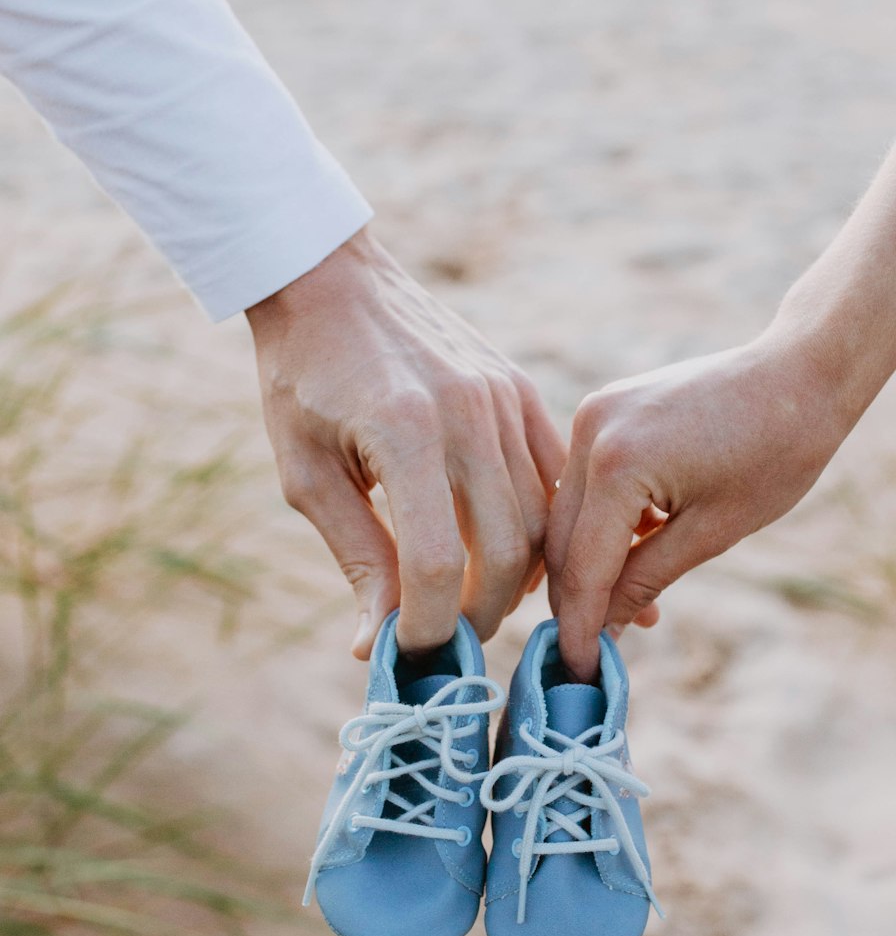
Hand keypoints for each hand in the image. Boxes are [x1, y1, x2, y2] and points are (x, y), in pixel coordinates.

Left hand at [246, 228, 565, 658]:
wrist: (331, 282)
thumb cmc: (302, 380)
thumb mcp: (306, 475)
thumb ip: (356, 558)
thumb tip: (376, 648)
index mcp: (405, 431)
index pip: (437, 564)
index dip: (427, 626)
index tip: (407, 654)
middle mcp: (468, 413)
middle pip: (507, 551)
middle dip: (480, 614)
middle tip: (449, 641)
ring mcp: (504, 397)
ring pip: (542, 520)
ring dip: (516, 580)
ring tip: (476, 604)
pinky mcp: (520, 389)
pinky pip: (553, 479)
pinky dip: (543, 529)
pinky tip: (514, 559)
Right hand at [545, 334, 853, 679]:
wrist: (799, 373)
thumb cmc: (775, 451)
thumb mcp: (712, 532)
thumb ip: (645, 581)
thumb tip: (604, 633)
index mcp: (617, 463)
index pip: (582, 566)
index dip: (579, 627)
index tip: (579, 674)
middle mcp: (590, 431)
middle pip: (561, 541)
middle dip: (576, 600)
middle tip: (592, 654)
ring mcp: (592, 414)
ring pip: (567, 513)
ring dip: (588, 565)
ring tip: (626, 613)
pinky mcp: (603, 409)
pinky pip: (585, 483)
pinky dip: (600, 525)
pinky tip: (633, 558)